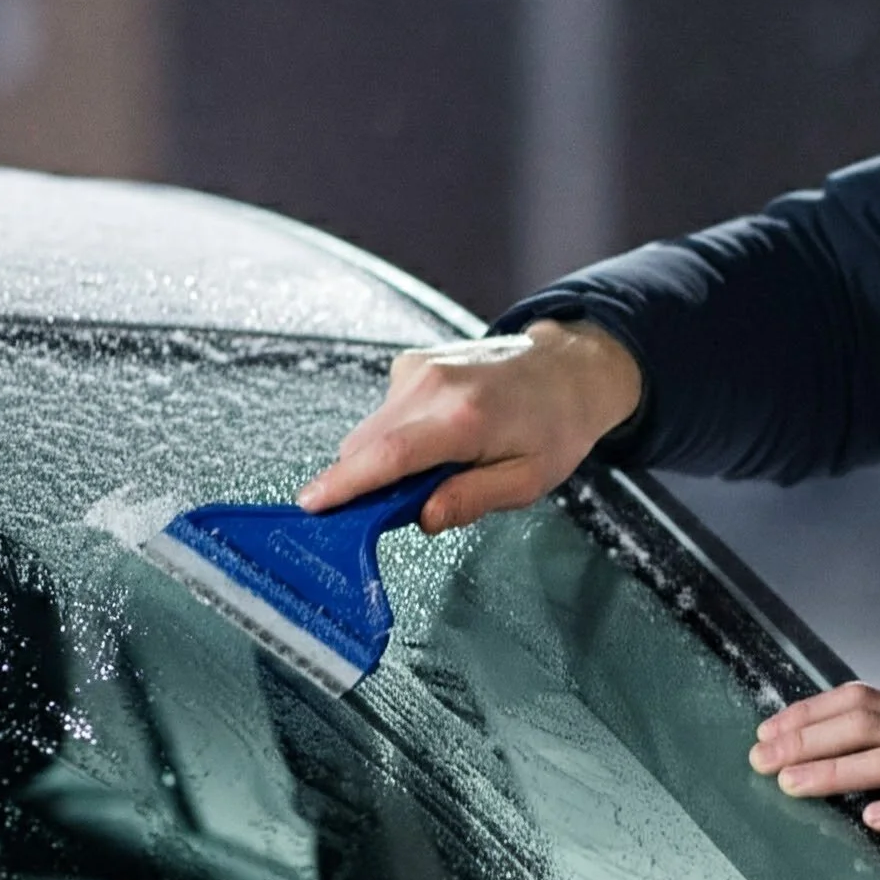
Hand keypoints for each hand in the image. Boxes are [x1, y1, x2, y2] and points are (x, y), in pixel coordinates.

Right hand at [297, 319, 642, 531]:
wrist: (568, 369)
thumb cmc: (555, 428)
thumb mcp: (528, 481)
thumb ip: (472, 499)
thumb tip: (421, 517)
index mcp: (464, 419)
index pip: (387, 456)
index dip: (344, 484)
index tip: (311, 506)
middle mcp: (434, 386)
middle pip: (364, 446)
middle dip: (367, 482)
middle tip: (409, 502)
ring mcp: (420, 368)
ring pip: (369, 430)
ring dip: (387, 457)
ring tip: (439, 464)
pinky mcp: (413, 362)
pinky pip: (384, 412)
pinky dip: (399, 432)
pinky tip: (438, 434)